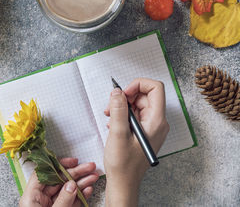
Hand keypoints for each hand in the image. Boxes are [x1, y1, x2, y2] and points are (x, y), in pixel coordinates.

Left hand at [19, 158, 98, 206]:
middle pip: (59, 180)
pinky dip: (80, 195)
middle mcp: (40, 200)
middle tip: (90, 167)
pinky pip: (70, 201)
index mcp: (31, 197)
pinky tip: (88, 189)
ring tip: (94, 176)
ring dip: (81, 183)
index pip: (44, 174)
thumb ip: (62, 199)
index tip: (73, 161)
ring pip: (67, 190)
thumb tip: (71, 185)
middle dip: (76, 173)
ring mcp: (50, 206)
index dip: (58, 165)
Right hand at [104, 78, 169, 206]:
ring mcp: (151, 127)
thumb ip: (118, 109)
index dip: (138, 85)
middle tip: (111, 106)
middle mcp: (157, 122)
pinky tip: (113, 124)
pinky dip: (123, 115)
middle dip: (126, 96)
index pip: (155, 88)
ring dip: (122, 106)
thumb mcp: (118, 133)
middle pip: (145, 95)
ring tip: (109, 116)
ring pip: (138, 104)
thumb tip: (117, 91)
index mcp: (156, 121)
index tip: (123, 93)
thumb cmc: (123, 165)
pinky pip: (135, 115)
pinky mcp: (144, 132)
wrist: (124, 183)